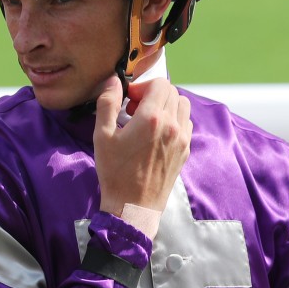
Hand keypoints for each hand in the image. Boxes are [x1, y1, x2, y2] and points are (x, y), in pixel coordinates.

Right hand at [93, 75, 191, 219]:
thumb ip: (107, 103)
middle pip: (172, 92)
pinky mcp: (185, 151)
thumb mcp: (102, 136)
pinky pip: (186, 124)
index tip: (128, 100)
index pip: (159, 83)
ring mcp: (182, 139)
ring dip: (166, 105)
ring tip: (147, 120)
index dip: (142, 86)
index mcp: (152, 118)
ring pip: (182, 106)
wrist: (133, 206)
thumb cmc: (115, 172)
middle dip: (152, 94)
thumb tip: (113, 81)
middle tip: (133, 110)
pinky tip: (157, 134)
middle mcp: (172, 125)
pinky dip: (174, 120)